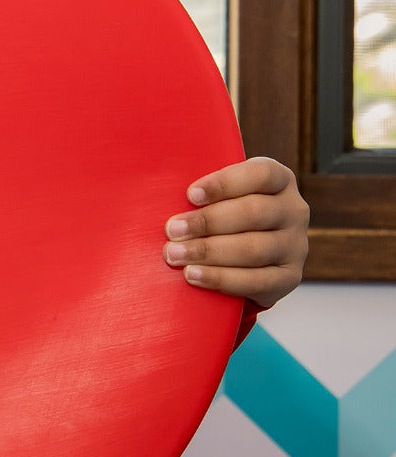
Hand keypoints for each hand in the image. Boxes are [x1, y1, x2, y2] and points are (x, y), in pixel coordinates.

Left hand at [162, 156, 308, 308]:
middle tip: (171, 230)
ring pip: (253, 249)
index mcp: (279, 179)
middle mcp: (293, 210)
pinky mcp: (290, 277)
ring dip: (209, 252)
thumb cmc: (221, 209)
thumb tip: (159, 187)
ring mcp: (296, 245)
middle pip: (253, 213)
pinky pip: (257, 281)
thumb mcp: (219, 192)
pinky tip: (193, 275)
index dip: (224, 184)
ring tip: (174, 255)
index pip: (260, 175)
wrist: (246, 253)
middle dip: (207, 222)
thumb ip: (203, 189)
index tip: (190, 195)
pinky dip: (221, 279)